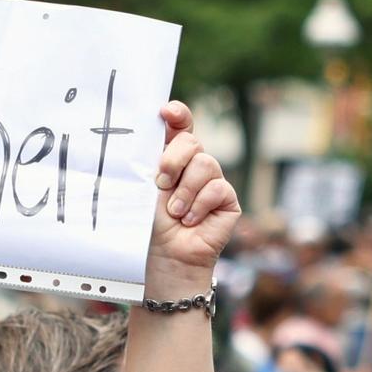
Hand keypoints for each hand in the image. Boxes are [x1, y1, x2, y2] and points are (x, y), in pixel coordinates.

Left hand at [148, 101, 239, 289]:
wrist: (164, 259)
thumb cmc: (148, 227)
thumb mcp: (143, 189)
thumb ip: (149, 162)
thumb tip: (151, 133)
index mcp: (171, 159)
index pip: (179, 127)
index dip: (177, 114)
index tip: (165, 112)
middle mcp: (193, 166)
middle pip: (191, 141)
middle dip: (174, 160)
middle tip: (161, 185)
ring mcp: (213, 182)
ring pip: (206, 164)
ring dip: (185, 191)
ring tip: (174, 213)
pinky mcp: (227, 200)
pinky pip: (218, 188)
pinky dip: (200, 206)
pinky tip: (190, 222)